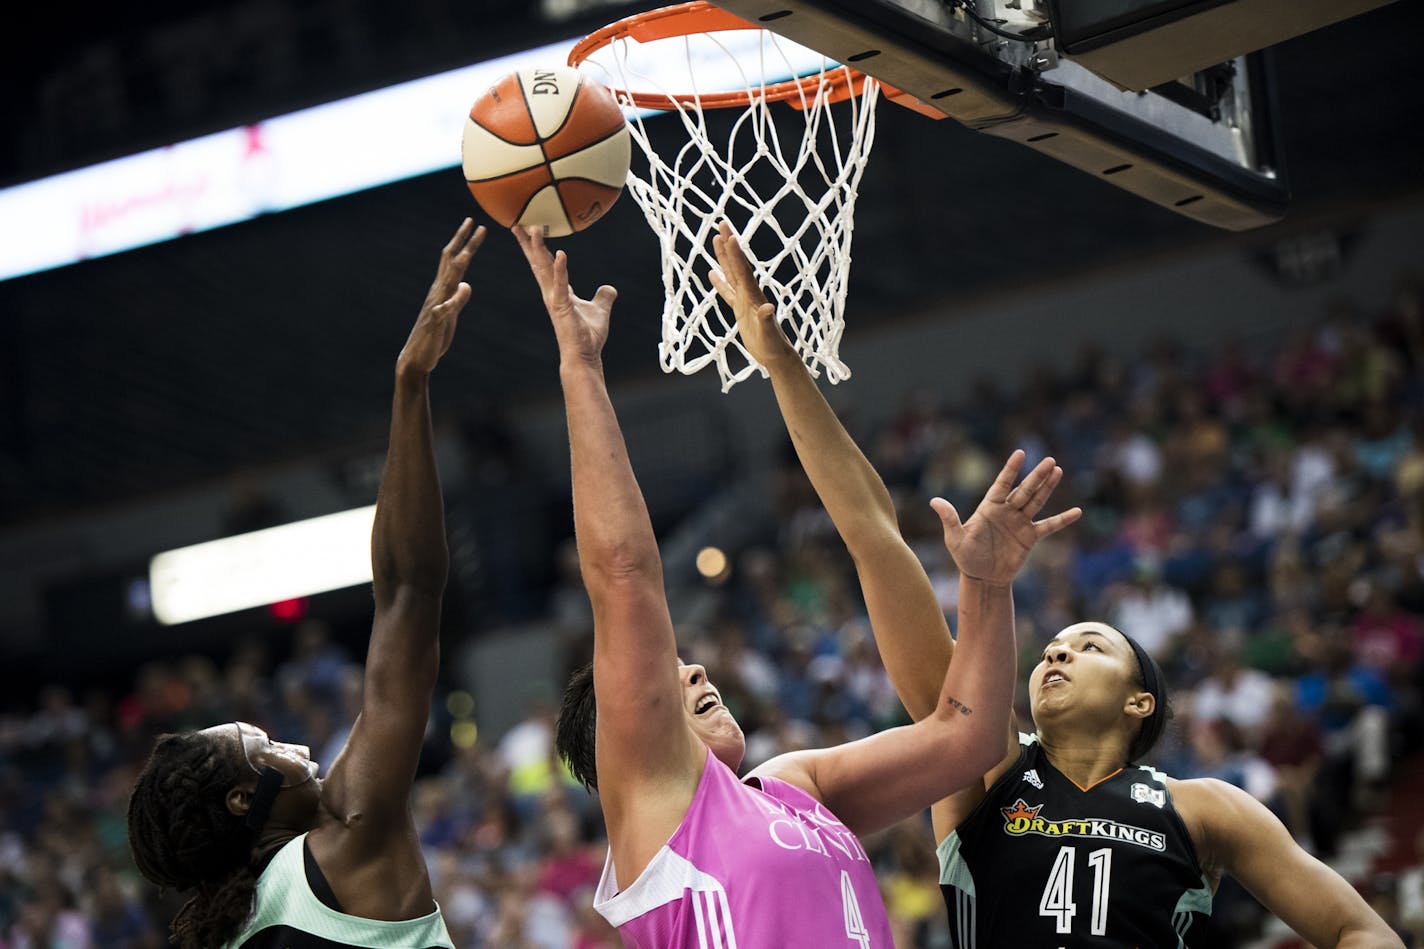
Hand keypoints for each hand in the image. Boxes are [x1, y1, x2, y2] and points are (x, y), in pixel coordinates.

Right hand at [398, 218, 484, 373]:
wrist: (417, 357)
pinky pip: (444, 310)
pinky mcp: (436, 322)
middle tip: (474, 222)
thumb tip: (466, 284)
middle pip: (450, 262)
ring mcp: (436, 306)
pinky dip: (452, 301)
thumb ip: (458, 299)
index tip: (477, 225)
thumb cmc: (435, 335)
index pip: (454, 260)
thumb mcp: (451, 314)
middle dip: (462, 243)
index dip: (465, 242)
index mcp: (443, 289)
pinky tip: (461, 291)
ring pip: (447, 282)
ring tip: (468, 253)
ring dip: (457, 267)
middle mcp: (438, 292)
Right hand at [512, 225, 617, 364]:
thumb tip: (610, 288)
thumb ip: (603, 297)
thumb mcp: (600, 310)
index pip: (545, 265)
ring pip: (544, 269)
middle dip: (528, 243)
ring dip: (539, 249)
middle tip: (518, 223)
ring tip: (534, 229)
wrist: (584, 356)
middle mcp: (552, 293)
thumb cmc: (588, 336)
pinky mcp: (562, 307)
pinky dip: (561, 269)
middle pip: (538, 263)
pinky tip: (560, 254)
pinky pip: (561, 284)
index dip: (537, 248)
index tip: (528, 231)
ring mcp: (555, 300)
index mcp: (558, 291)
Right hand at [708, 221, 796, 369]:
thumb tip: (768, 307)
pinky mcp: (741, 310)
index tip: (729, 236)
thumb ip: (767, 321)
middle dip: (729, 245)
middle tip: (722, 223)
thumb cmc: (773, 347)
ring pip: (731, 274)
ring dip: (724, 257)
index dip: (736, 255)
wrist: (777, 356)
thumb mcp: (769, 336)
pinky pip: (728, 293)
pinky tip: (712, 273)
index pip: (743, 272)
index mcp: (754, 297)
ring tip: (716, 238)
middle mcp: (750, 294)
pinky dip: (720, 282)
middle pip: (737, 265)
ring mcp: (745, 301)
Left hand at [930, 450, 1080, 585]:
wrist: (982, 578)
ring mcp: (1020, 523)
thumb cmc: (966, 557)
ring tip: (1058, 471)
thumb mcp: (955, 538)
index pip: (1002, 484)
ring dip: (1047, 487)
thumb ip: (949, 518)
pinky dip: (1062, 520)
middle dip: (1037, 476)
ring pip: (1037, 501)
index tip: (1021, 453)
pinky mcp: (1030, 537)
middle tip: (1050, 461)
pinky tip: (1076, 512)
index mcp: (989, 507)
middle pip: (1024, 490)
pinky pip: (1049, 526)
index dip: (1011, 469)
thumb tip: (934, 501)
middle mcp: (1007, 511)